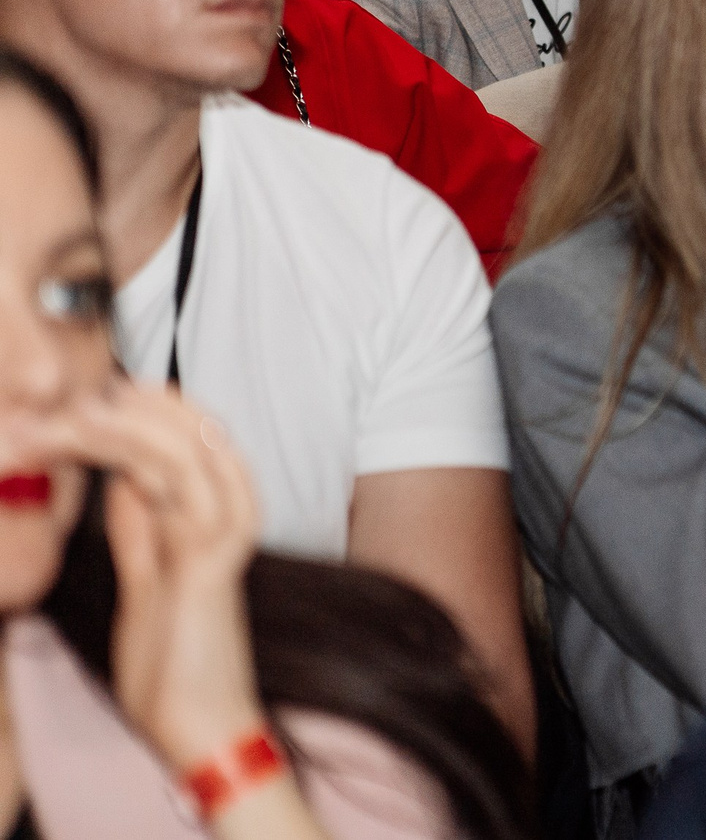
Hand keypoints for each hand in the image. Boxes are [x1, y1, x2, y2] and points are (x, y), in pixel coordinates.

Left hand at [26, 383, 264, 770]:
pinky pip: (181, 484)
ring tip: (73, 406)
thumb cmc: (174, 665)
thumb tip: (121, 482)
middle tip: (76, 388)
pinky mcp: (209, 558)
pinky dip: (140, 449)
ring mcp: (221, 535)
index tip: (92, 394)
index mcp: (210, 522)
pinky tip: (102, 433)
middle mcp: (225, 517)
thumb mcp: (147, 584)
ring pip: (184, 448)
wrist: (202, 725)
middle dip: (131, 405)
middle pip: (190, 433)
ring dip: (124, 421)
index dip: (141, 412)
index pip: (185, 442)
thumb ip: (140, 532)